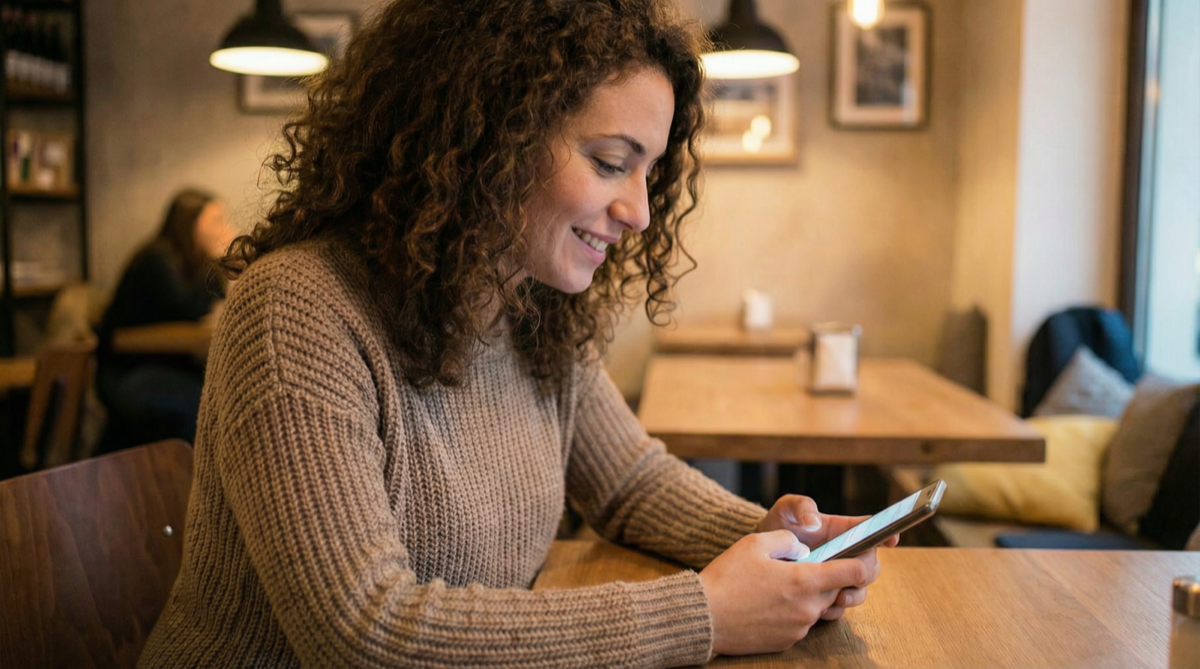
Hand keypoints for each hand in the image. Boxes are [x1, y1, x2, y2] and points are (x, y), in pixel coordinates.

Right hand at [698, 531, 880, 655]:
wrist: (702, 617)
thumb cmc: (727, 577)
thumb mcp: (755, 542)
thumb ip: (788, 539)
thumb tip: (802, 546)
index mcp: (806, 581)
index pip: (855, 573)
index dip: (862, 561)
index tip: (858, 555)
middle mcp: (808, 608)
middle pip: (837, 590)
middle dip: (828, 577)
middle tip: (803, 565)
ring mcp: (798, 628)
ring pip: (817, 607)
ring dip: (808, 594)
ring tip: (779, 584)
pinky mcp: (786, 641)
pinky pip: (800, 622)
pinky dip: (792, 611)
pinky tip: (768, 601)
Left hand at [756, 495, 898, 619]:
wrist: (759, 553)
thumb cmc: (777, 525)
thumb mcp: (786, 508)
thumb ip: (802, 506)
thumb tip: (814, 522)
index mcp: (842, 530)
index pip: (871, 530)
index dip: (886, 534)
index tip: (891, 540)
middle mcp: (845, 554)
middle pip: (871, 565)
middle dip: (867, 572)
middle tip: (857, 575)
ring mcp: (836, 575)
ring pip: (860, 589)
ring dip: (854, 595)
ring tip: (839, 597)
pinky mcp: (825, 593)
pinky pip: (839, 606)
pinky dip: (835, 608)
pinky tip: (822, 607)